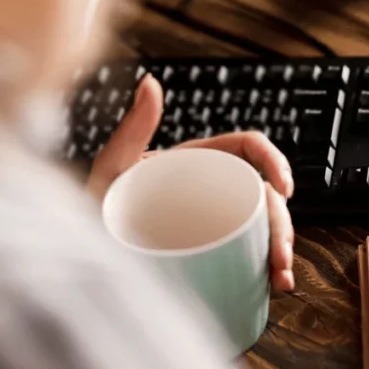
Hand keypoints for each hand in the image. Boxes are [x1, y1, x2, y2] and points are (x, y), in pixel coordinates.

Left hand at [86, 74, 295, 290]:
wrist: (86, 257)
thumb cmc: (96, 209)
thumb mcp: (113, 169)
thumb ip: (133, 128)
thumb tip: (150, 82)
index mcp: (197, 161)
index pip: (248, 150)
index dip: (274, 162)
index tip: (283, 189)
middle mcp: (212, 190)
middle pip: (264, 197)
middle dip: (282, 225)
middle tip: (280, 256)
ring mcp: (216, 223)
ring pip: (263, 229)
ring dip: (281, 253)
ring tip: (279, 280)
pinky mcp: (215, 253)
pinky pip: (249, 257)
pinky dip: (267, 271)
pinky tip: (274, 286)